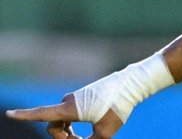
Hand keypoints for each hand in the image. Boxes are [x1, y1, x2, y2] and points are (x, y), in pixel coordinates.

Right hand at [6, 94, 124, 137]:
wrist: (131, 85)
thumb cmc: (118, 107)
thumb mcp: (106, 132)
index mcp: (71, 108)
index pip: (42, 113)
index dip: (24, 115)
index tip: (9, 113)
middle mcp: (68, 101)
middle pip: (54, 127)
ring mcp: (73, 99)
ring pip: (60, 122)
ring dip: (66, 134)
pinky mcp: (79, 99)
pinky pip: (66, 117)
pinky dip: (70, 127)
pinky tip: (79, 134)